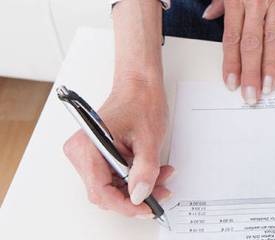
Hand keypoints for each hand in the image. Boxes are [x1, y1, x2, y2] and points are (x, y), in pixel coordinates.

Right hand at [63, 82, 173, 217]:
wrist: (139, 86)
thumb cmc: (140, 103)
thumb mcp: (149, 140)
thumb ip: (145, 170)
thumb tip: (140, 195)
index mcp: (88, 147)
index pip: (100, 191)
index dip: (124, 205)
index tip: (145, 209)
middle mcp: (81, 152)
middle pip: (105, 192)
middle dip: (135, 196)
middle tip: (161, 192)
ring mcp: (88, 154)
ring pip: (112, 186)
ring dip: (138, 187)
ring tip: (162, 176)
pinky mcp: (98, 154)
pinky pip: (114, 176)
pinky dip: (135, 178)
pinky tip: (153, 171)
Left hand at [203, 0, 274, 104]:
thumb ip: (220, 0)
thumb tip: (209, 14)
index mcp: (236, 0)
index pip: (232, 38)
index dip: (231, 63)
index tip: (231, 82)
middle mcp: (255, 3)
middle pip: (251, 45)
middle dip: (250, 73)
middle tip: (251, 93)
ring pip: (272, 39)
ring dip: (270, 66)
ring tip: (268, 86)